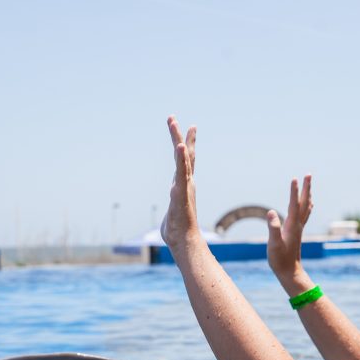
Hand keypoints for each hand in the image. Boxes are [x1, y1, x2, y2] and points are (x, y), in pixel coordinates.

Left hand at [161, 116, 199, 248]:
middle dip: (178, 135)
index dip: (186, 144)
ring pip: (182, 159)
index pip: (185, 161)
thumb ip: (173, 210)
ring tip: (173, 124)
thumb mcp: (172, 214)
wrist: (184, 241)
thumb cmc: (177, 231)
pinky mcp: (182, 192)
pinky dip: (182, 159)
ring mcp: (185, 186)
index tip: (188, 128)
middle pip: (183, 154)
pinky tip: (180, 146)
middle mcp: (186, 182)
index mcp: (183, 185)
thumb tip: (171, 219)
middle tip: (172, 118)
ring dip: (178, 140)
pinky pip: (182, 172)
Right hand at [267, 175, 312, 287]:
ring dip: (307, 195)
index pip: (294, 204)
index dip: (294, 191)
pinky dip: (306, 206)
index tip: (294, 178)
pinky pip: (304, 215)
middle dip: (306, 188)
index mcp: (292, 225)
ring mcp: (299, 228)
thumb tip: (271, 212)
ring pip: (306, 207)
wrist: (289, 272)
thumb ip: (273, 228)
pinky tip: (307, 205)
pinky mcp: (297, 232)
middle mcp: (298, 224)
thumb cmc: (280, 259)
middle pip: (304, 202)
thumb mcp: (274, 244)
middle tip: (308, 174)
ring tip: (309, 185)